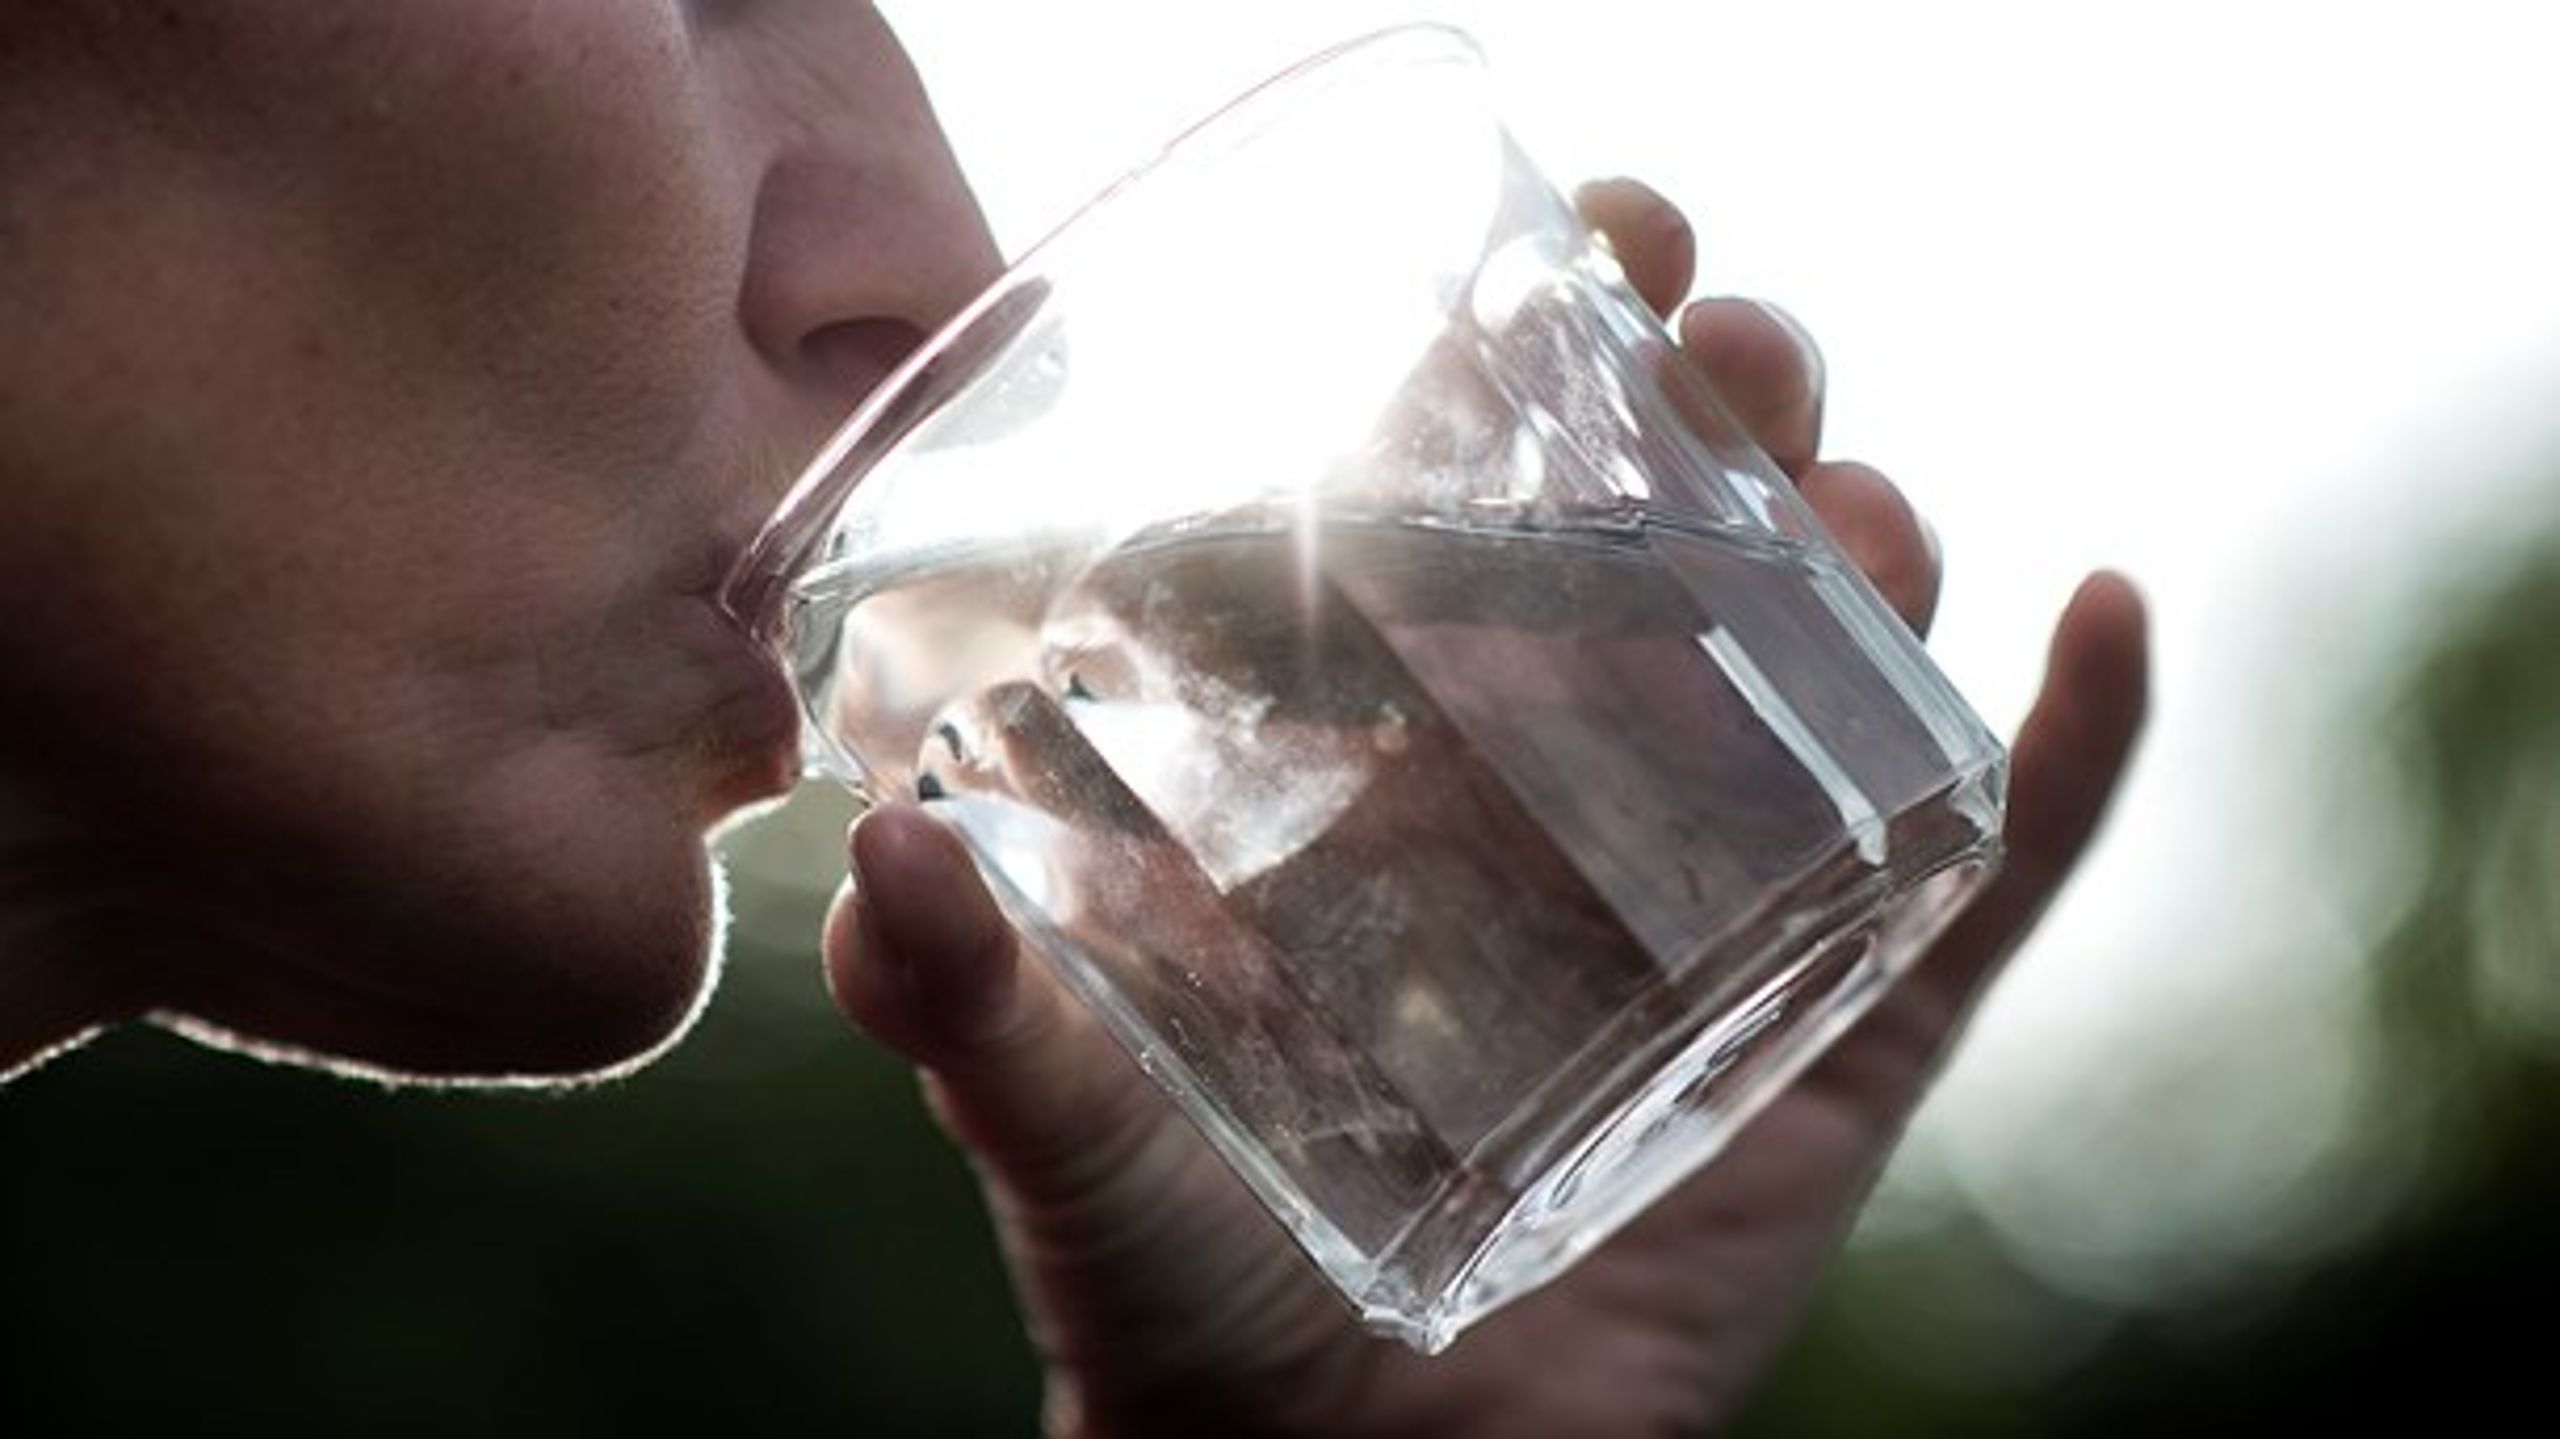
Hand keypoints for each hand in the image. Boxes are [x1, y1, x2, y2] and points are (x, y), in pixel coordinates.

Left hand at [823, 178, 2149, 1437]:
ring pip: (1845, 675)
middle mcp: (1570, 813)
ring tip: (1856, 500)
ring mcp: (1723, 916)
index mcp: (1400, 772)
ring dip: (1882, 542)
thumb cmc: (1182, 1300)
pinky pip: (1984, 883)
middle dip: (1741, 409)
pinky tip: (2099, 610)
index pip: (1500, 510)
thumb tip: (883, 865)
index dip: (1561, 352)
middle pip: (1701, 550)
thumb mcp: (1066, 1134)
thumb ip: (971, 1015)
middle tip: (1733, 349)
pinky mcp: (1833, 1050)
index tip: (1595, 230)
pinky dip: (2071, 750)